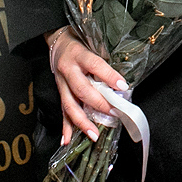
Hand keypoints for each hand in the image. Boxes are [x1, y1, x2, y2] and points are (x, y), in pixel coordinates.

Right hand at [45, 28, 125, 144]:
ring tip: (94, 134)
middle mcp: (68, 69)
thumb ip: (105, 61)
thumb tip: (123, 82)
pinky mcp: (59, 92)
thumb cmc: (80, 43)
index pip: (95, 65)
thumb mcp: (93, 45)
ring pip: (70, 104)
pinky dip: (65, 127)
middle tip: (114, 113)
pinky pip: (62, 112)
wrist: (58, 42)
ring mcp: (61, 83)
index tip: (123, 87)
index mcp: (79, 55)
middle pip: (81, 89)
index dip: (109, 76)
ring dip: (82, 121)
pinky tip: (67, 140)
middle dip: (98, 103)